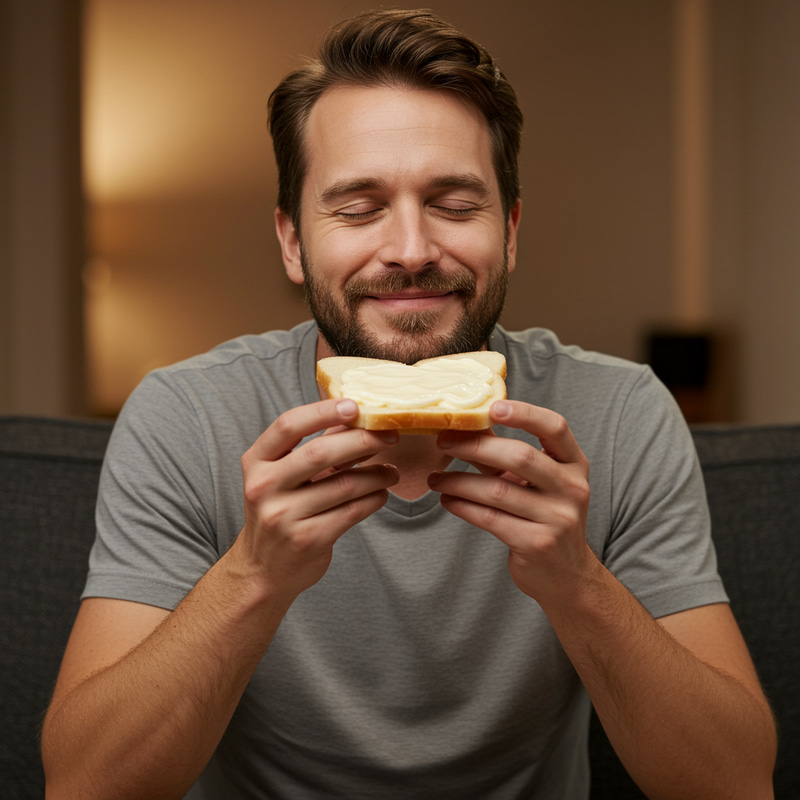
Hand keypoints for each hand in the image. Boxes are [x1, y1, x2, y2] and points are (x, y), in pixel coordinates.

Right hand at [238, 398, 398, 600]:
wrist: (262, 570)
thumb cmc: (278, 512)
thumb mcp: (281, 477)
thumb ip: (313, 447)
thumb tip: (355, 416)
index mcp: (256, 462)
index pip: (288, 425)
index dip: (323, 411)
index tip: (355, 405)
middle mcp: (264, 487)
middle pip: (320, 452)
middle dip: (363, 440)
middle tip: (390, 436)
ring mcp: (284, 515)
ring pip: (344, 484)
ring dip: (377, 474)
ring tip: (392, 472)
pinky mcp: (308, 539)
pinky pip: (352, 511)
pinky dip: (374, 499)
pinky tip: (381, 494)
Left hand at [427, 400, 591, 604]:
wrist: (565, 575)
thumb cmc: (544, 517)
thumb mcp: (537, 482)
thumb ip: (507, 454)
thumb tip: (468, 424)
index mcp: (575, 464)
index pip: (555, 427)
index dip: (524, 413)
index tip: (492, 407)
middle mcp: (572, 489)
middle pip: (520, 457)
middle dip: (475, 447)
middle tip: (443, 442)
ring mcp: (558, 518)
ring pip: (497, 490)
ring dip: (459, 481)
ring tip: (436, 478)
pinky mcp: (537, 543)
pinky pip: (490, 518)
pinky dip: (463, 506)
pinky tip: (447, 499)